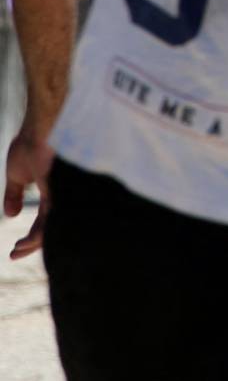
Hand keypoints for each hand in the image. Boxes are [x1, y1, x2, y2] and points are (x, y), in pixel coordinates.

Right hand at [5, 131, 51, 260]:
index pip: (46, 220)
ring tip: (18, 251)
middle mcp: (62, 194)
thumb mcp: (17, 174)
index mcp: (53, 190)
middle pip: (52, 226)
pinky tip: (26, 242)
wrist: (40, 127)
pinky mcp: (60, 191)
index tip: (16, 248)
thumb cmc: (30, 144)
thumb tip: (11, 215)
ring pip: (54, 227)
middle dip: (34, 243)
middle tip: (16, 253)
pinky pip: (52, 220)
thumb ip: (14, 195)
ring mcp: (62, 193)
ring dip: (35, 242)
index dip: (33, 235)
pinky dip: (39, 234)